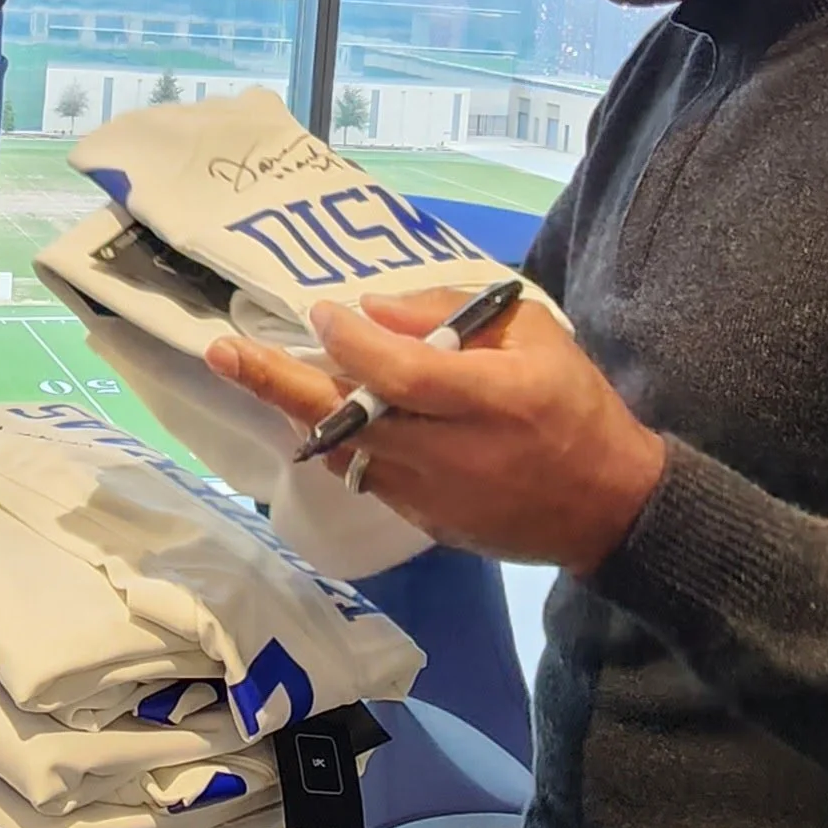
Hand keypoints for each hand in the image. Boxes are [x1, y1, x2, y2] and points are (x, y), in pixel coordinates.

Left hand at [206, 289, 666, 571]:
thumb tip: (375, 308)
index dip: (354, 342)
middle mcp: (453, 450)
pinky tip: (313, 413)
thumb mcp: (537, 336)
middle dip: (279, 382)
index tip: (323, 310)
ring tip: (252, 371)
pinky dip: (330, 441)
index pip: (403, 373)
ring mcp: (431, 493)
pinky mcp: (422, 519)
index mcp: (492, 398)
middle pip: (349, 419)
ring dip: (295, 412)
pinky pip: (359, 475)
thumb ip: (456, 314)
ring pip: (340, 452)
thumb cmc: (576, 407)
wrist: (605, 507)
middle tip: (222, 351)